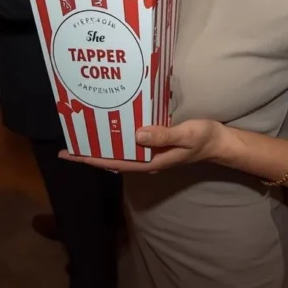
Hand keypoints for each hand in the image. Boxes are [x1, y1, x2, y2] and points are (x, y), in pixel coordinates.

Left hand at [59, 120, 223, 172]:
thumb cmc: (203, 139)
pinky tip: (111, 125)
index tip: (70, 154)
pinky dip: (117, 135)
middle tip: (68, 141)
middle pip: (112, 158)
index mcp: (150, 161)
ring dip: (102, 143)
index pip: (114, 162)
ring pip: (120, 150)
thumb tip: (137, 135)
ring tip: (83, 132)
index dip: (91, 158)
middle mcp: (146, 159)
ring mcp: (150, 153)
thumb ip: (163, 135)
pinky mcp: (154, 143)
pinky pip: (130, 142)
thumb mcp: (186, 135)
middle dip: (90, 151)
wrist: (219, 142)